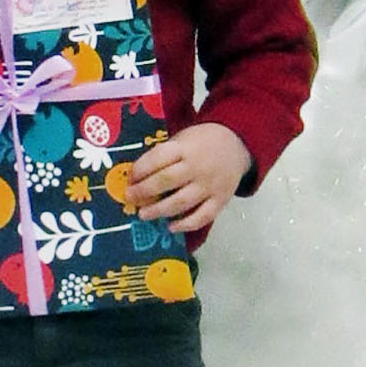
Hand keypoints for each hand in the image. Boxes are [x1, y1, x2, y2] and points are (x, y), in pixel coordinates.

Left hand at [128, 123, 250, 234]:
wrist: (236, 144)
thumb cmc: (201, 142)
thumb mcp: (181, 139)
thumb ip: (163, 156)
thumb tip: (137, 178)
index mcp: (184, 148)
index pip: (157, 158)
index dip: (140, 170)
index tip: (129, 179)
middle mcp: (197, 167)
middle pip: (166, 181)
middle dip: (144, 192)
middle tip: (130, 198)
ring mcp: (209, 185)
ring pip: (181, 202)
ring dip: (159, 210)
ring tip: (143, 214)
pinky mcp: (220, 200)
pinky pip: (202, 216)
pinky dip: (186, 224)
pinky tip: (171, 227)